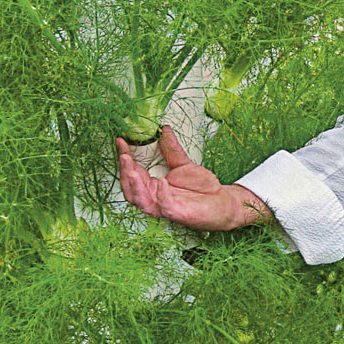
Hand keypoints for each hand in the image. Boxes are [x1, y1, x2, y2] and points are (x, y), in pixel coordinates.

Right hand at [116, 126, 272, 230]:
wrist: (222, 201)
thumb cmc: (202, 188)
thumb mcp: (184, 164)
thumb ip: (172, 149)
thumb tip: (164, 129)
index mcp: (153, 185)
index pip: (133, 172)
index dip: (125, 158)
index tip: (121, 141)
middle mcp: (154, 198)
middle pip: (131, 188)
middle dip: (125, 172)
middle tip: (124, 156)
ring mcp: (164, 207)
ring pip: (141, 201)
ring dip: (136, 186)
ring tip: (134, 171)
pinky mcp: (178, 214)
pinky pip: (165, 207)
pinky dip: (162, 195)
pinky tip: (162, 182)